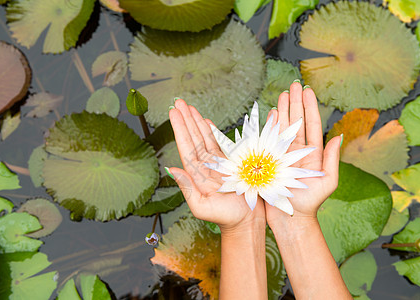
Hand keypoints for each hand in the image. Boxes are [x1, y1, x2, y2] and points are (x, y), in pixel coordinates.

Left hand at [168, 99, 264, 231]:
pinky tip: (206, 122)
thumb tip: (172, 169)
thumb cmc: (226, 218)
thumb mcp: (202, 207)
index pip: (186, 147)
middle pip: (193, 138)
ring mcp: (217, 165)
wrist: (247, 222)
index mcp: (196, 174)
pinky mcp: (230, 165)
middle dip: (186, 120)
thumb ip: (187, 188)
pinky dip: (212, 132)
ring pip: (204, 138)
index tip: (174, 112)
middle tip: (178, 102)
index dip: (180, 129)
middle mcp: (205, 167)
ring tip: (189, 107)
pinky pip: (219, 145)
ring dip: (196, 122)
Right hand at [265, 82, 341, 227]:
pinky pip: (269, 139)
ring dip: (283, 109)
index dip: (309, 107)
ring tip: (283, 94)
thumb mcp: (328, 182)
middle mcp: (297, 150)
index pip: (311, 125)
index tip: (307, 90)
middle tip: (293, 85)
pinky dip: (270, 125)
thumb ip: (333, 159)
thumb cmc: (310, 203)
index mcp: (312, 153)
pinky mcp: (270, 160)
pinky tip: (272, 113)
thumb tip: (338, 136)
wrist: (290, 217)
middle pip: (296, 121)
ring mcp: (282, 154)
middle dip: (295, 102)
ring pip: (283, 127)